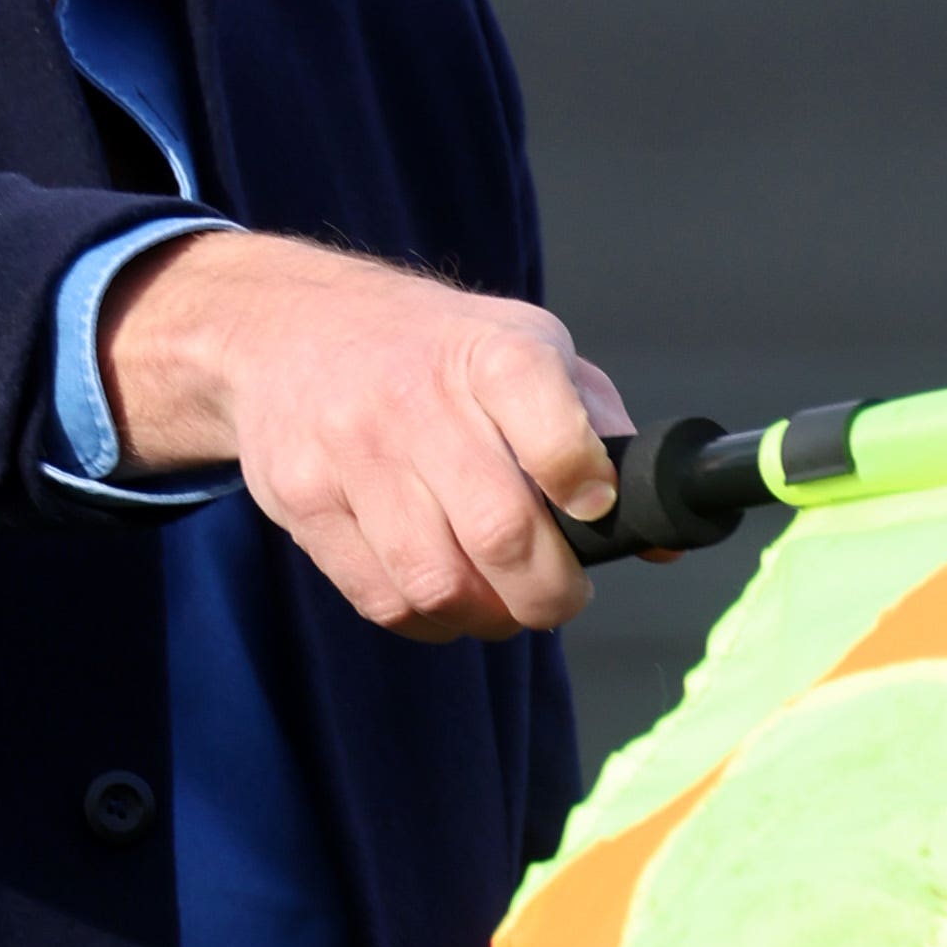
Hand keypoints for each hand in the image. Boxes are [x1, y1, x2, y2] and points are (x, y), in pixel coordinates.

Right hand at [96, 231, 635, 640]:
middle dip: (549, 592)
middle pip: (501, 530)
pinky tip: (444, 598)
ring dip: (488, 616)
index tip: (594, 510)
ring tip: (501, 604)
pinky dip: (429, 620)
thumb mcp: (519, 347)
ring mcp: (351, 451)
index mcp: (490, 351)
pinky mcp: (303, 499)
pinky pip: (381, 598)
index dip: (585, 485)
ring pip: (438, 581)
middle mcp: (416, 397)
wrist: (285, 326)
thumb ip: (594, 431)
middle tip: (561, 598)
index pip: (552, 428)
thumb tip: (661, 534)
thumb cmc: (429, 350)